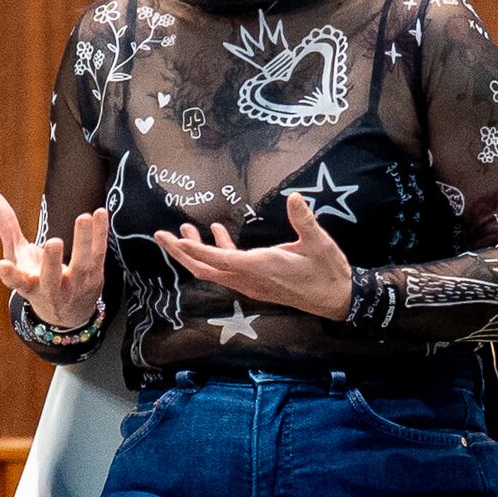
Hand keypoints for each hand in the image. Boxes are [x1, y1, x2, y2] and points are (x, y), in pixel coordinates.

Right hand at [0, 193, 111, 328]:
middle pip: (51, 278)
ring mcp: (75, 285)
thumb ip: (6, 226)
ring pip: (81, 265)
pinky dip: (100, 234)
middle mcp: (51, 289)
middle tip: (54, 242)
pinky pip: (98, 253)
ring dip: (83, 242)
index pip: (16, 282)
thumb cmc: (36, 277)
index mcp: (28, 285)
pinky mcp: (94, 275)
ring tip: (83, 218)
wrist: (67, 313)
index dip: (9, 275)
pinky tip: (99, 213)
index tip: (2, 265)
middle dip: (52, 261)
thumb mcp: (17, 256)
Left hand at [153, 193, 356, 321]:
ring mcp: (251, 283)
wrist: (337, 299)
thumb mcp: (319, 243)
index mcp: (259, 268)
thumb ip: (303, 220)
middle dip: (181, 252)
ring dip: (197, 252)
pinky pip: (228, 269)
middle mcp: (249, 279)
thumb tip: (294, 197)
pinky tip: (218, 232)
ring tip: (184, 229)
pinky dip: (217, 253)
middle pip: (205, 269)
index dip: (193, 250)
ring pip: (214, 270)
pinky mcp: (256, 282)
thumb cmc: (327, 271)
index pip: (218, 260)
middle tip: (160, 235)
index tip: (173, 239)